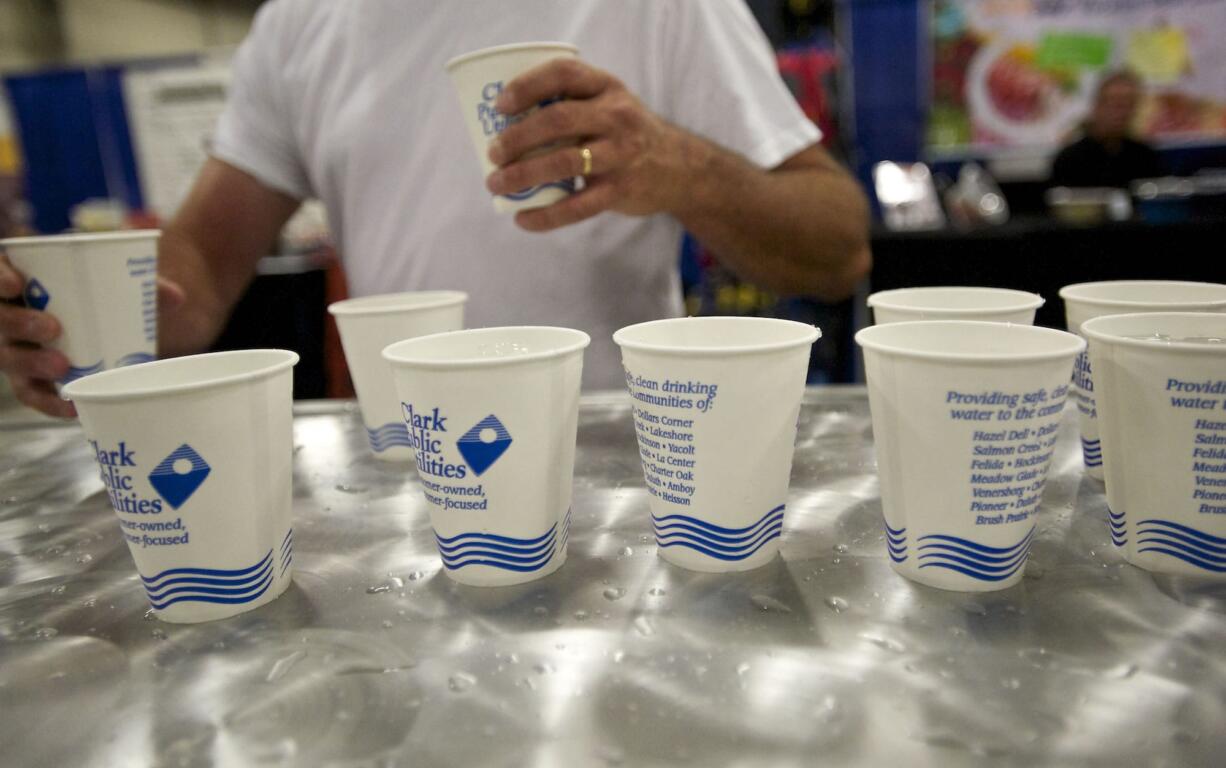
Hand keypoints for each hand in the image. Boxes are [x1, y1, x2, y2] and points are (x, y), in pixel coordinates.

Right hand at [0, 251, 184, 417]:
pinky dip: (49, 402)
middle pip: (0, 321)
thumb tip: (177, 297)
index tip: (15, 285)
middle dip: (19, 325)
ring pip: (10, 359)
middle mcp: (9, 315)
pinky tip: (71, 408)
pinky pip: (32, 393)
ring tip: (62, 367)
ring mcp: (14, 348)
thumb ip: (142, 286)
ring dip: (32, 365)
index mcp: (21, 280)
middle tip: (53, 329)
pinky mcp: (28, 377)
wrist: (96, 322)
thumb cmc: (99, 295)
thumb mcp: (118, 286)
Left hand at [485, 58, 703, 231]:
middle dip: (517, 137)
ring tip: (497, 184)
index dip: (527, 86)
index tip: (500, 105)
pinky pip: (578, 206)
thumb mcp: (609, 105)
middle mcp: (616, 116)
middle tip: (493, 153)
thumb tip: (505, 127)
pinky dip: (546, 215)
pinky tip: (523, 219)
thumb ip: (571, 106)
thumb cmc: (627, 133)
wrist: (680, 168)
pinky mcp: (621, 190)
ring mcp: (620, 154)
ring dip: (522, 174)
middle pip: (558, 119)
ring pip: (564, 162)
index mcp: (606, 87)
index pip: (563, 74)